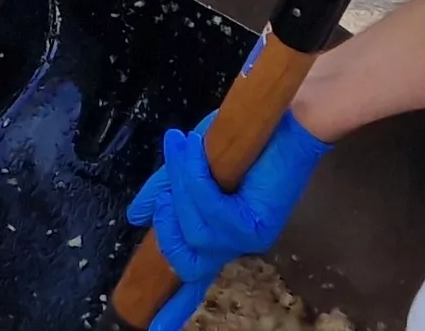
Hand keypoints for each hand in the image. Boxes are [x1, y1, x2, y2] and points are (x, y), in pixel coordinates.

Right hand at [124, 85, 334, 330]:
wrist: (288, 116)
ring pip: (195, 232)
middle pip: (186, 263)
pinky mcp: (257, 222)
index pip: (194, 280)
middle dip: (165, 230)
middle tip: (164, 195)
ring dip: (181, 186)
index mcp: (221, 234)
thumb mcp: (192, 164)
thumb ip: (165, 190)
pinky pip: (211, 210)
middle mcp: (235, 243)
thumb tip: (135, 216)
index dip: (172, 306)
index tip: (151, 330)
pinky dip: (195, 177)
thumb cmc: (243, 137)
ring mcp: (248, 237)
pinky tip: (193, 148)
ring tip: (184, 148)